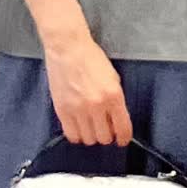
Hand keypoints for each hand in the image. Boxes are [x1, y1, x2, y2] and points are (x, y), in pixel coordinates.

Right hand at [42, 30, 132, 145]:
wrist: (68, 48)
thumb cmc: (91, 58)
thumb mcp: (113, 78)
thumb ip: (116, 100)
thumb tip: (116, 120)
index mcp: (113, 96)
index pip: (123, 128)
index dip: (124, 138)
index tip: (122, 140)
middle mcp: (96, 105)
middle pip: (104, 137)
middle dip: (107, 135)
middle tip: (105, 129)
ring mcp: (78, 109)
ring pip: (88, 139)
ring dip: (92, 136)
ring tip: (91, 127)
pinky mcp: (62, 110)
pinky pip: (71, 134)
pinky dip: (77, 135)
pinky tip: (79, 128)